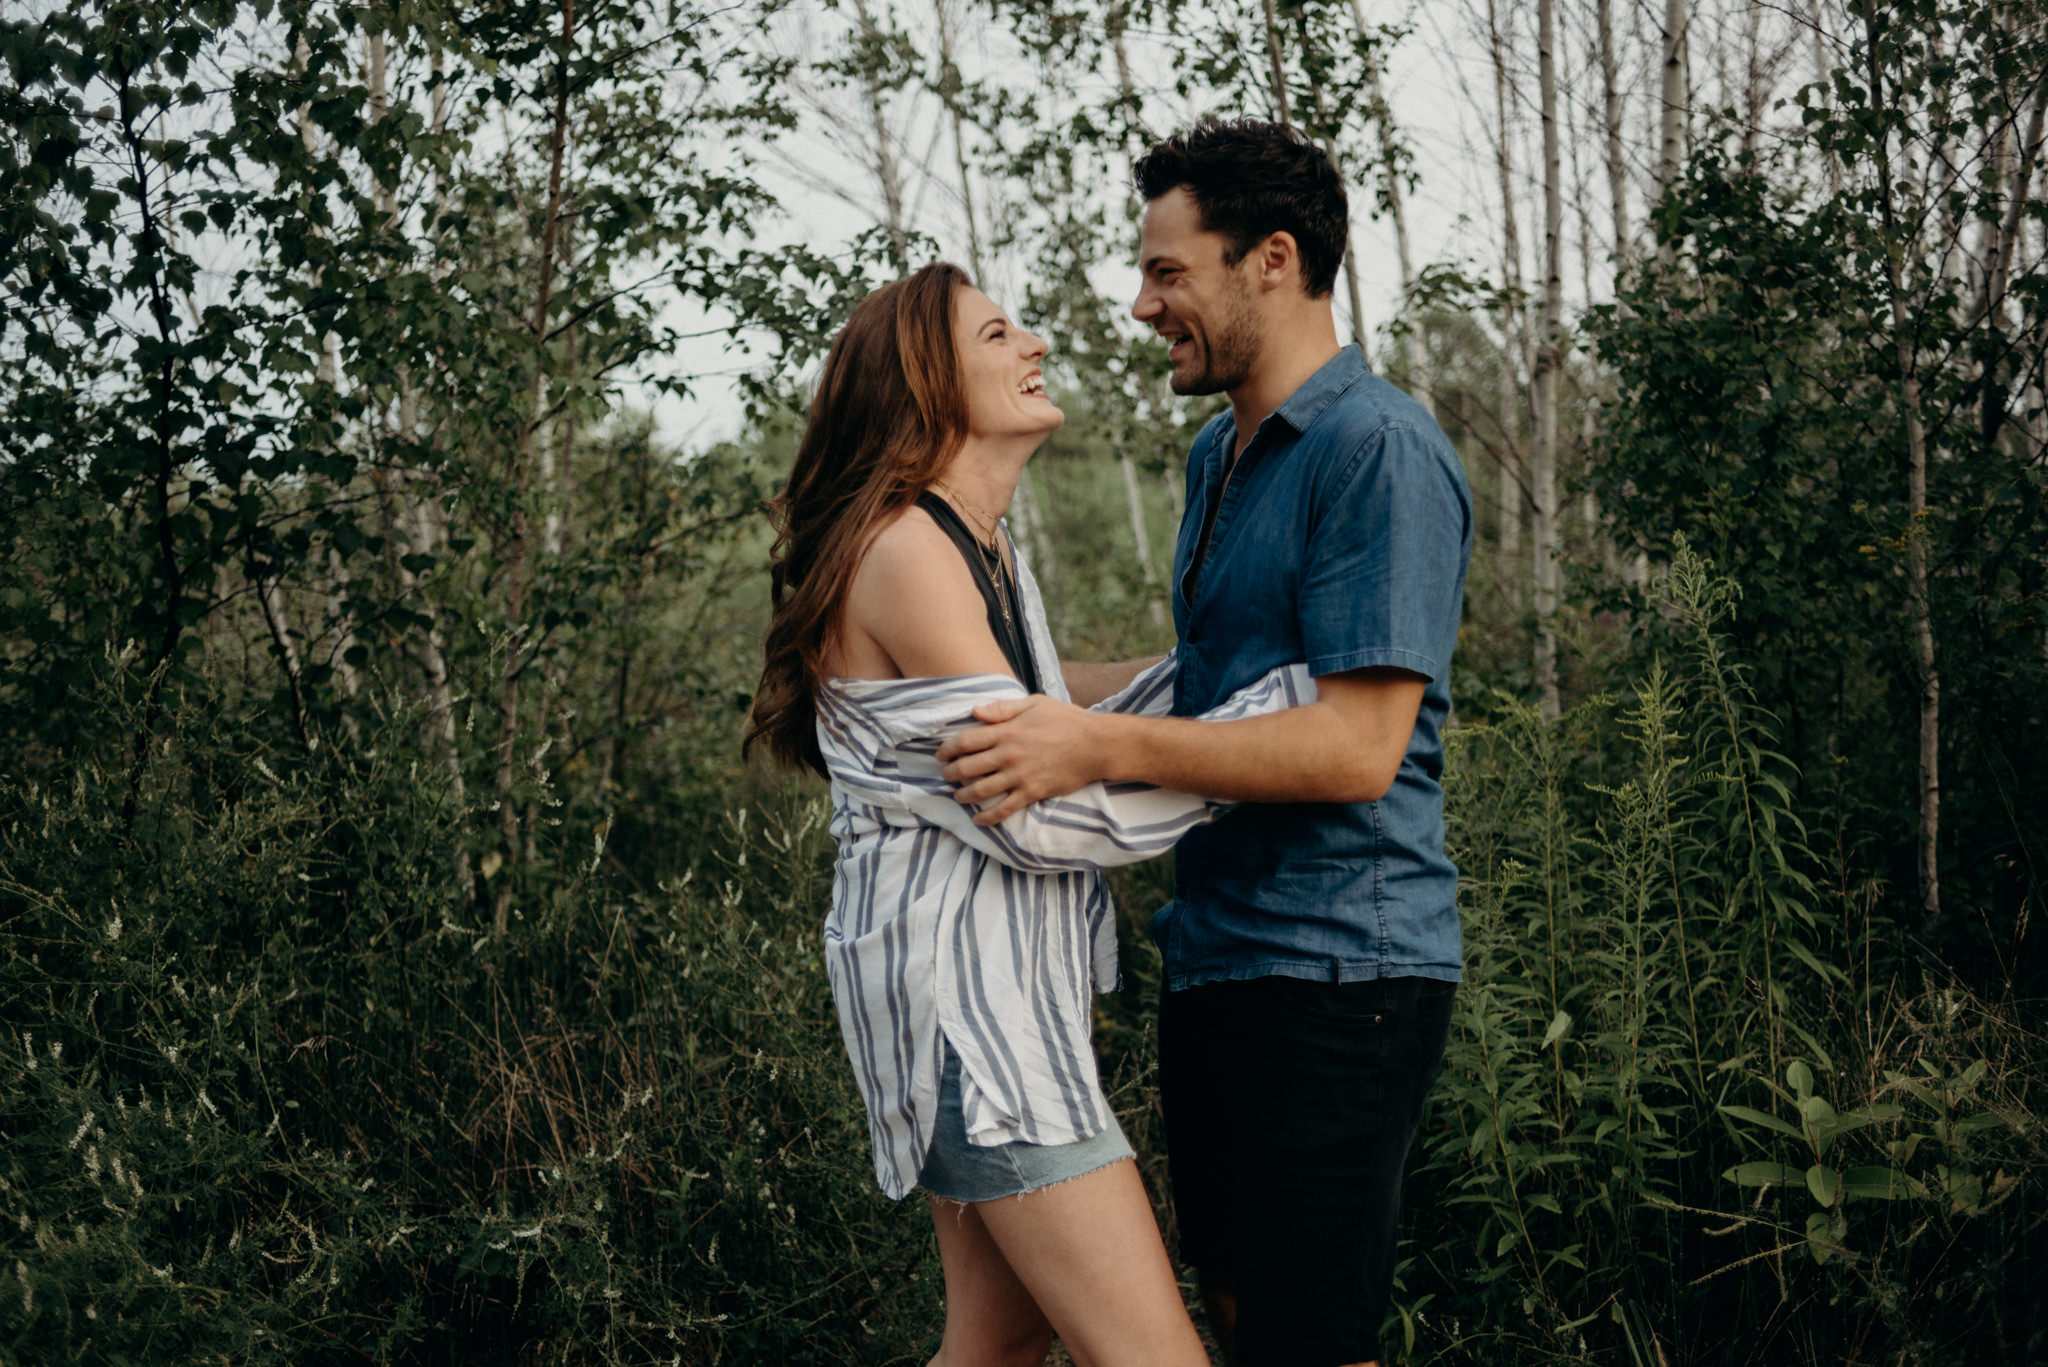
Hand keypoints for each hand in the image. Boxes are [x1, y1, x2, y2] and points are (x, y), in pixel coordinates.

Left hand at [937, 695, 1110, 824]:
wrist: (1096, 745)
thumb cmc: (1066, 720)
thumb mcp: (1034, 704)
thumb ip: (1002, 709)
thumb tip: (974, 712)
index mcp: (1006, 730)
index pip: (965, 741)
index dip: (947, 749)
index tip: (941, 754)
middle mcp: (1008, 754)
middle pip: (967, 767)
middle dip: (950, 773)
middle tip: (946, 775)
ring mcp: (1019, 775)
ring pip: (980, 790)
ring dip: (963, 795)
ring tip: (958, 795)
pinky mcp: (1032, 793)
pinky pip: (1004, 809)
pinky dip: (987, 817)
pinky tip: (978, 820)